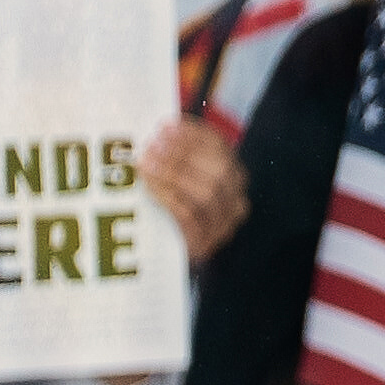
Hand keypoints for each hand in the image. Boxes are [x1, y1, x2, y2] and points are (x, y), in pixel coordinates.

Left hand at [142, 116, 247, 266]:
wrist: (170, 258)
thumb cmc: (171, 210)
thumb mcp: (179, 178)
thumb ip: (176, 155)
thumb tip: (158, 130)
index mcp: (234, 177)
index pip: (221, 148)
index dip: (194, 134)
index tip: (166, 126)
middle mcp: (237, 200)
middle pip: (218, 170)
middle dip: (182, 154)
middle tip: (152, 145)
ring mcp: (225, 226)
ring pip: (206, 193)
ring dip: (173, 174)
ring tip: (146, 163)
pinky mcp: (205, 245)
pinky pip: (189, 216)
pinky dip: (168, 196)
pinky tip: (149, 186)